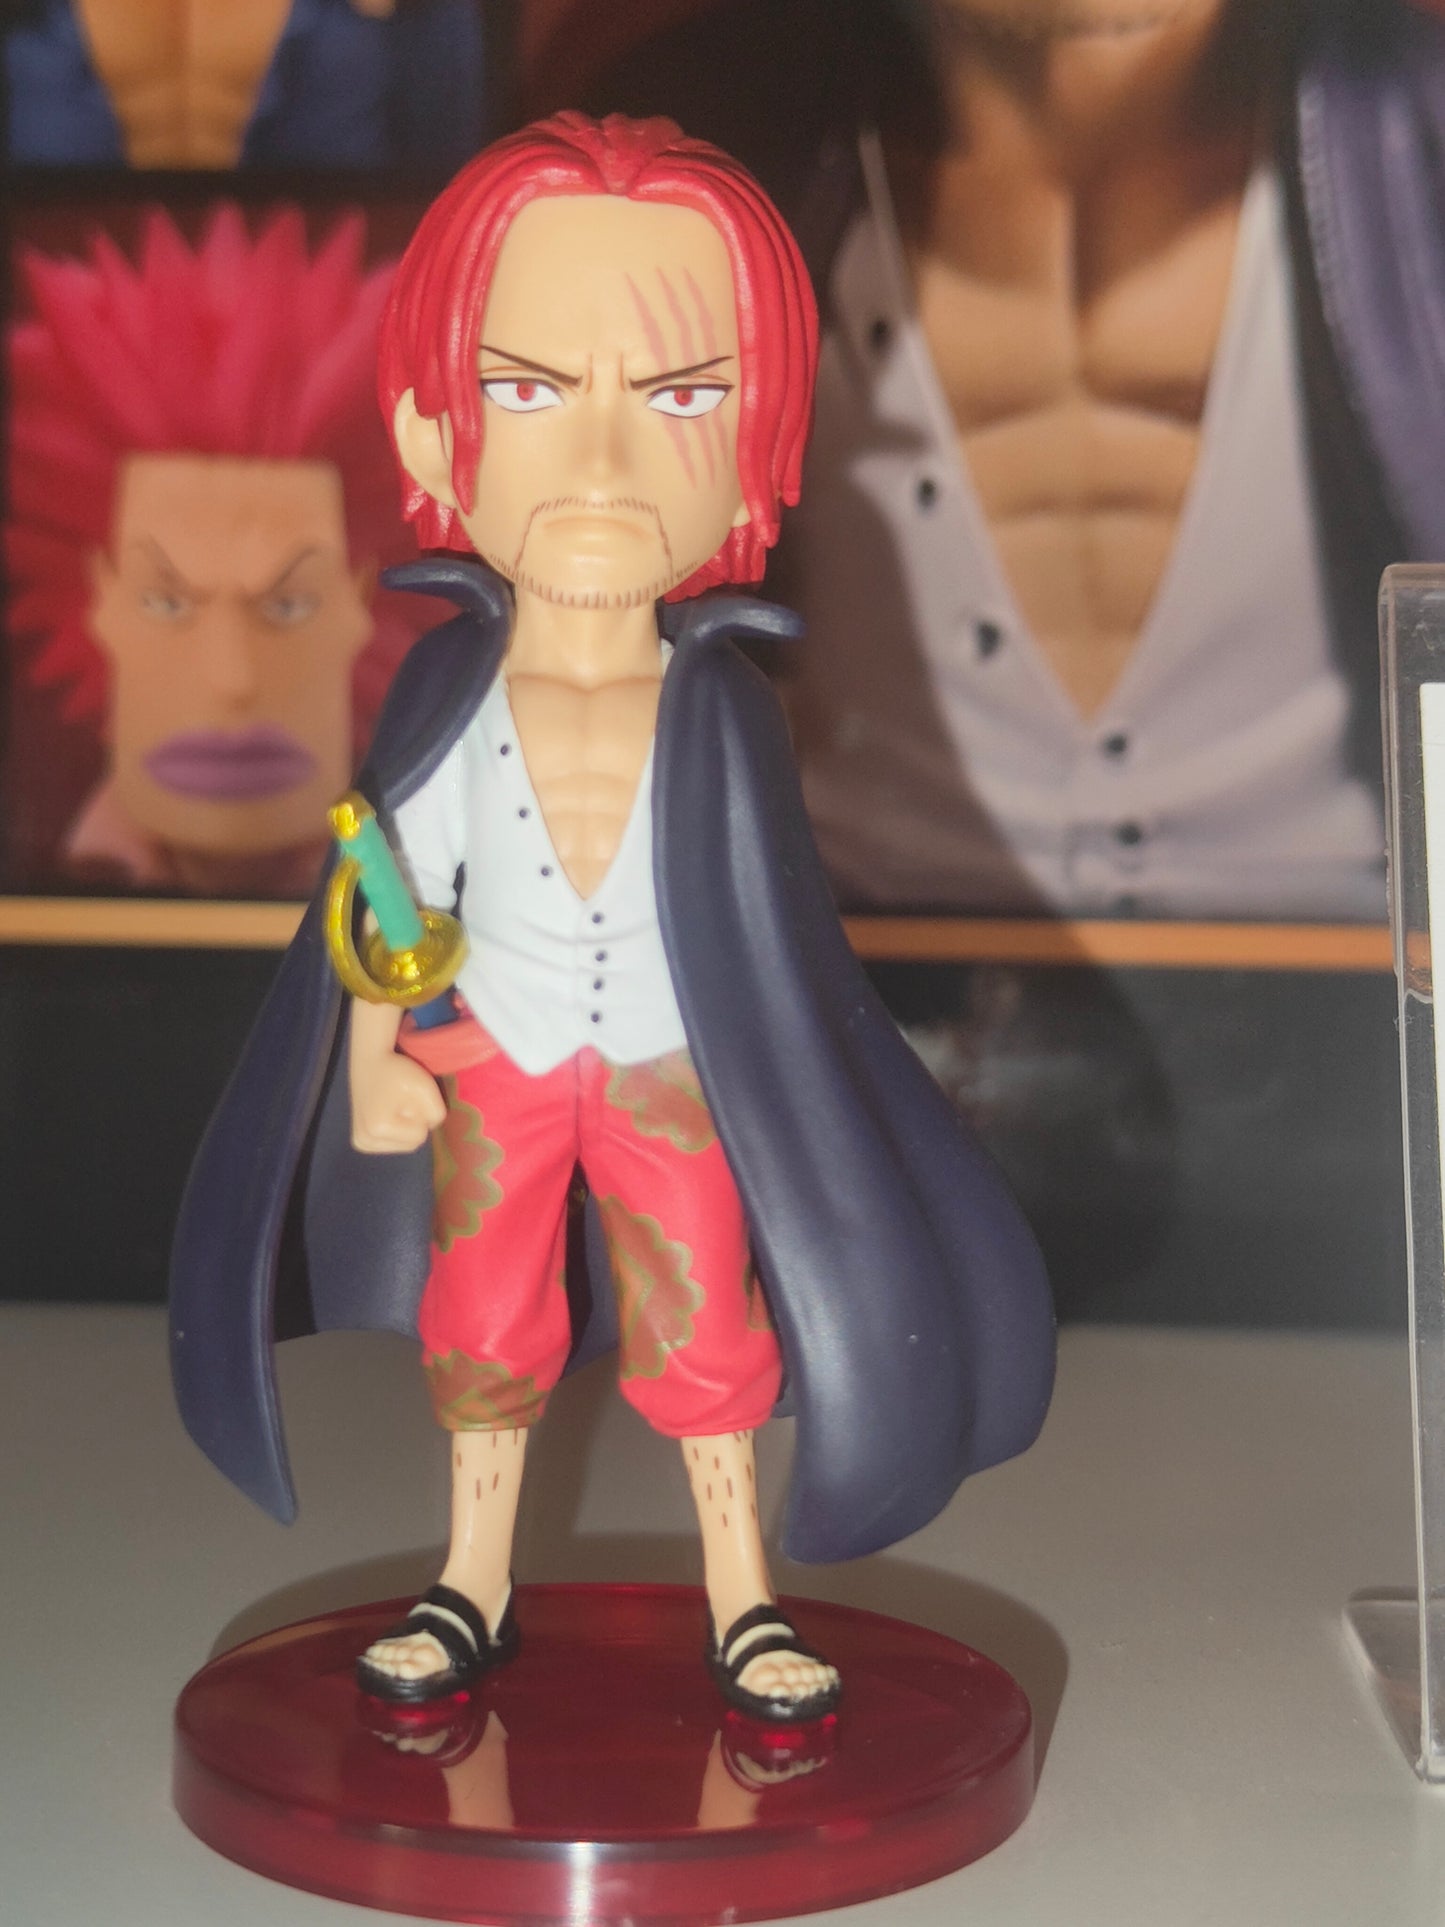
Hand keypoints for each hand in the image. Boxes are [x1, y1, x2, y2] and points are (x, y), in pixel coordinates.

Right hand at [348, 996, 446, 1152]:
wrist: (370, 1063)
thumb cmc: (398, 1073)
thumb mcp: (426, 1088)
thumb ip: (437, 1114)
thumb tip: (428, 1131)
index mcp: (377, 1128)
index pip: (420, 1135)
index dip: (420, 1113)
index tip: (405, 1096)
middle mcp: (364, 1140)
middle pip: (413, 1144)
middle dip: (415, 1122)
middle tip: (400, 1100)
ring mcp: (360, 1143)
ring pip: (405, 1146)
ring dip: (407, 1127)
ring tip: (393, 1105)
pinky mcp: (360, 1142)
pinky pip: (393, 1144)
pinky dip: (397, 1130)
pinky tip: (388, 1114)